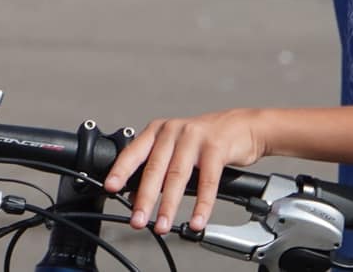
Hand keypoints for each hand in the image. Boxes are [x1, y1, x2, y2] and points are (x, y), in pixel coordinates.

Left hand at [103, 110, 268, 235]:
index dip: (121, 170)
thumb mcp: (176, 148)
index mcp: (158, 131)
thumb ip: (157, 167)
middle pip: (155, 168)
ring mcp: (194, 138)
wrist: (242, 126)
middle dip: (144, 198)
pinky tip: (196, 220)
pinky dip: (201, 205)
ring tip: (163, 225)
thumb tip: (135, 195)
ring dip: (168, 205)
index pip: (134, 151)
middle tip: (137, 220)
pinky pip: (207, 182)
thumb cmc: (205, 139)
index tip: (110, 187)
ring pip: (177, 177)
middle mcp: (173, 131)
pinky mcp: (215, 148)